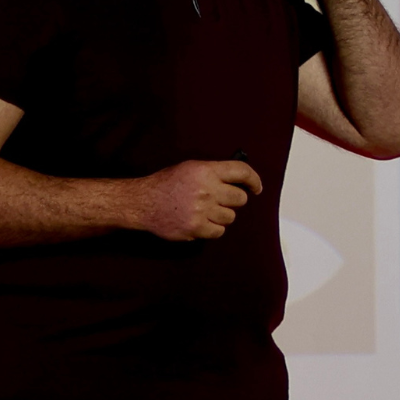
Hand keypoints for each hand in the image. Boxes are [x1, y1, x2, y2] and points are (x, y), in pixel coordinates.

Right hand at [135, 160, 262, 241]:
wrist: (142, 203)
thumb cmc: (166, 184)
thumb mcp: (190, 168)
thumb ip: (214, 173)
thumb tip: (240, 181)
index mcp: (206, 171)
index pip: (242, 171)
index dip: (254, 180)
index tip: (256, 188)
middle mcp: (207, 189)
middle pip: (240, 199)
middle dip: (233, 201)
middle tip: (220, 201)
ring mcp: (201, 210)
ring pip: (231, 217)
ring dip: (222, 216)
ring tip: (206, 211)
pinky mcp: (196, 228)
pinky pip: (219, 231)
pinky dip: (213, 229)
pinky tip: (201, 222)